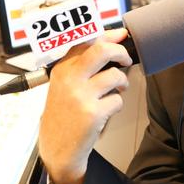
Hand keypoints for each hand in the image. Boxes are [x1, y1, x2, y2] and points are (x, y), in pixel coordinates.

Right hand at [38, 28, 132, 183]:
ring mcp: (81, 96)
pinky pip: (117, 100)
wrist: (57, 147)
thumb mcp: (64, 84)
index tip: (121, 35)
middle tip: (126, 60)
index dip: (108, 35)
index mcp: (62, 69)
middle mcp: (70, 80)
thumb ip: (84, 63)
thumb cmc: (64, 114)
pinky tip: (105, 110)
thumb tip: (113, 38)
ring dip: (122, 83)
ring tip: (116, 91)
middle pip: (102, 51)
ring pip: (115, 76)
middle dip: (121, 52)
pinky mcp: (93, 113)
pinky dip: (116, 105)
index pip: (86, 41)